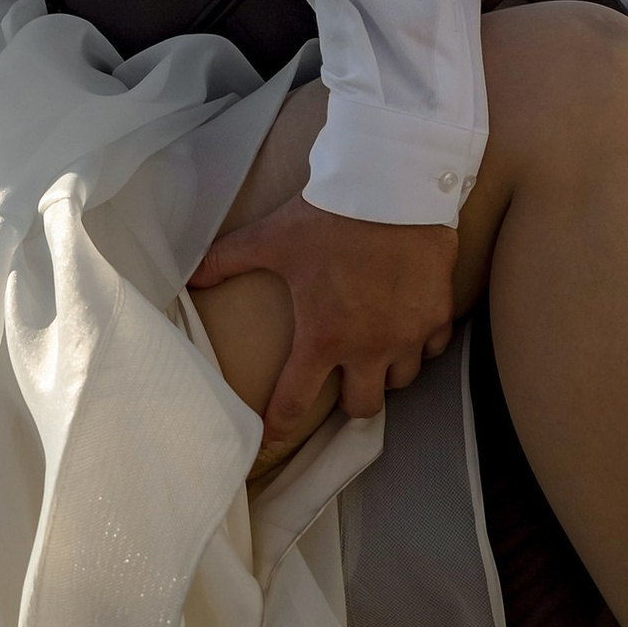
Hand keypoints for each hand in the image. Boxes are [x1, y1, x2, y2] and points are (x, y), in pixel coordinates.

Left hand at [188, 193, 458, 463]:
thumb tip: (189, 274)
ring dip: (385, 374)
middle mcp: (368, 347)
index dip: (281, 428)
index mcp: (323, 337)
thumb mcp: (271, 238)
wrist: (394, 184)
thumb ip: (228, 260)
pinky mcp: (438, 314)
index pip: (296, 402)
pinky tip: (407, 329)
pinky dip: (418, 345)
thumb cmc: (329, 216)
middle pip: (362, 408)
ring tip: (374, 355)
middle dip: (348, 403)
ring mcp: (407, 334)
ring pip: (401, 381)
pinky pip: (431, 349)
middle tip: (340, 385)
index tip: (273, 442)